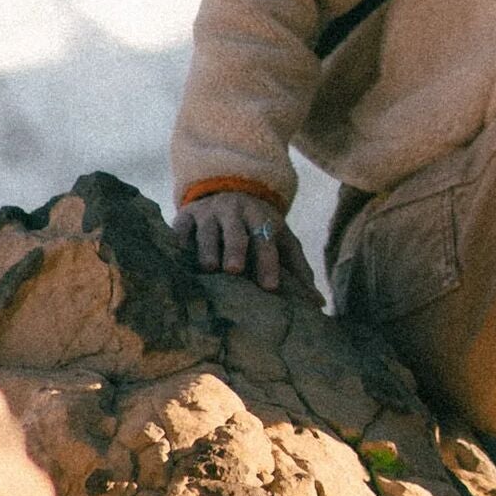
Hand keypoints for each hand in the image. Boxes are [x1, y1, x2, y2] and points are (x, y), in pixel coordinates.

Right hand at [175, 188, 302, 291]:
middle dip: (236, 249)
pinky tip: (176, 257)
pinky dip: (178, 241)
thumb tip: (318, 304)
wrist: (228, 192)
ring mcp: (209, 213)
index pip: (267, 240)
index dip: (269, 262)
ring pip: (208, 230)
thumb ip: (298, 269)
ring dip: (207, 248)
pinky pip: (180, 228)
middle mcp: (235, 212)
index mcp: (261, 218)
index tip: (270, 286)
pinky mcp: (185, 216)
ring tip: (208, 268)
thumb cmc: (259, 227)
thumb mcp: (281, 239)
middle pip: (236, 231)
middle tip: (234, 270)